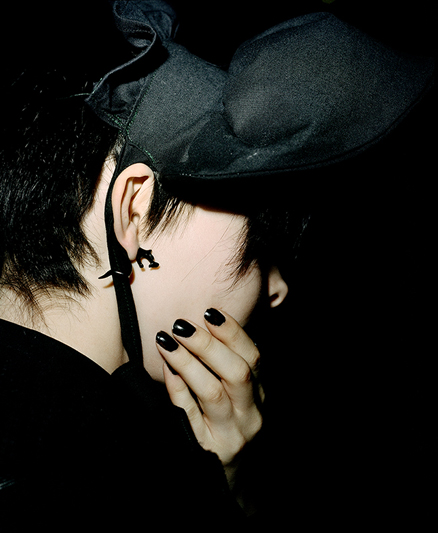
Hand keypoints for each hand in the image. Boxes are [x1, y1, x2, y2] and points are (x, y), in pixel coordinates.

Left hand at [156, 309, 263, 474]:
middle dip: (209, 344)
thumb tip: (204, 329)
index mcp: (260, 396)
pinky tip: (166, 368)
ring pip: (213, 392)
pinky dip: (177, 388)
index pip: (254, 358)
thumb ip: (228, 369)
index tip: (211, 312)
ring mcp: (231, 434)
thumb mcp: (241, 401)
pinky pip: (189, 415)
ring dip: (188, 362)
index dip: (233, 333)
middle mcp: (250, 415)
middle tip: (182, 324)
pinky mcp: (207, 449)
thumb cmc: (232, 430)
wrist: (230, 483)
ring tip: (167, 340)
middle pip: (237, 373)